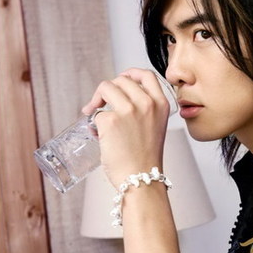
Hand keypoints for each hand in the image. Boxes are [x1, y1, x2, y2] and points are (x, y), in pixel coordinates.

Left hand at [82, 68, 170, 187]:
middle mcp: (147, 103)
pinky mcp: (111, 121)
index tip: (122, 78)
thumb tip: (115, 101)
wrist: (142, 179)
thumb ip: (143, 111)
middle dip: (107, 89)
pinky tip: (97, 134)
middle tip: (99, 103)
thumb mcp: (155, 128)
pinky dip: (94, 123)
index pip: (147, 75)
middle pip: (121, 80)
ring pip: (106, 88)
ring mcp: (129, 110)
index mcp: (161, 105)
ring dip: (96, 99)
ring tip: (91, 111)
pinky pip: (97, 113)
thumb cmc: (146, 159)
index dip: (131, 73)